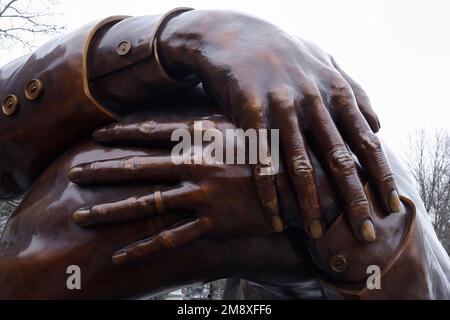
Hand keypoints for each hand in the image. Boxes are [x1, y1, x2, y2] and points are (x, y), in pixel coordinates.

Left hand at [68, 118, 276, 264]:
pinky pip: (170, 238)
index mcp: (203, 138)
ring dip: (111, 210)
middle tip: (74, 172)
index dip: (122, 132)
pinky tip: (119, 257)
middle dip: (102, 170)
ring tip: (81, 215)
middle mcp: (196, 164)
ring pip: (146, 203)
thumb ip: (213, 123)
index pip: (153, 132)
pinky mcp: (212, 222)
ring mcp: (202, 195)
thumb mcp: (243, 126)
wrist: (303, 182)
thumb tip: (187, 118)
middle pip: (139, 167)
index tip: (97, 134)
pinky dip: (143, 248)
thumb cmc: (273, 150)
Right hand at [156, 10, 399, 240]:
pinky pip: (262, 162)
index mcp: (335, 91)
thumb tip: (379, 126)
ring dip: (310, 204)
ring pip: (299, 167)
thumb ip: (354, 92)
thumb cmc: (285, 54)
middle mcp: (312, 100)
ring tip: (318, 233)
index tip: (391, 205)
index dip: (381, 175)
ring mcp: (281, 107)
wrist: (236, 35)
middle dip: (354, 200)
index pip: (366, 141)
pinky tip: (276, 218)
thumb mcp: (325, 63)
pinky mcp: (250, 113)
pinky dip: (269, 194)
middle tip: (365, 233)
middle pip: (339, 160)